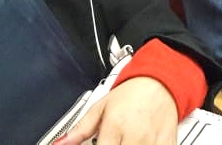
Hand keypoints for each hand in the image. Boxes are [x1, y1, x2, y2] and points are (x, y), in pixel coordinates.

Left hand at [58, 77, 177, 144]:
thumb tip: (60, 143)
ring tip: (123, 140)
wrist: (160, 82)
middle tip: (112, 141)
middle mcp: (135, 136)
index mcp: (115, 126)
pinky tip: (139, 142)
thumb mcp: (100, 107)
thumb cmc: (131, 93)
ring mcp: (152, 143)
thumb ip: (79, 129)